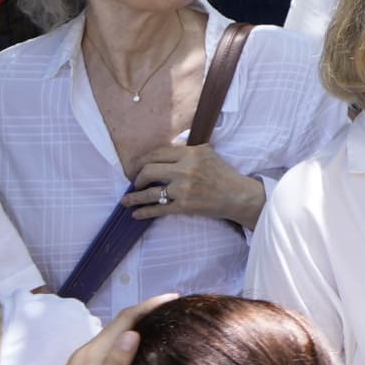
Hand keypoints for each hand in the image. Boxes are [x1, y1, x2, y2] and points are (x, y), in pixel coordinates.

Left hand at [125, 143, 261, 225]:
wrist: (238, 195)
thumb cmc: (223, 174)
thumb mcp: (207, 154)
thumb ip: (186, 151)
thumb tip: (163, 152)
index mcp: (191, 153)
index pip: (157, 153)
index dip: (142, 160)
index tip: (136, 166)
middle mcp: (185, 169)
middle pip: (149, 170)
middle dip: (137, 178)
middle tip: (135, 182)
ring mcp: (184, 189)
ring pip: (150, 193)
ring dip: (133, 197)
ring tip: (126, 200)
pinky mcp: (184, 206)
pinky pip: (158, 209)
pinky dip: (144, 212)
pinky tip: (136, 214)